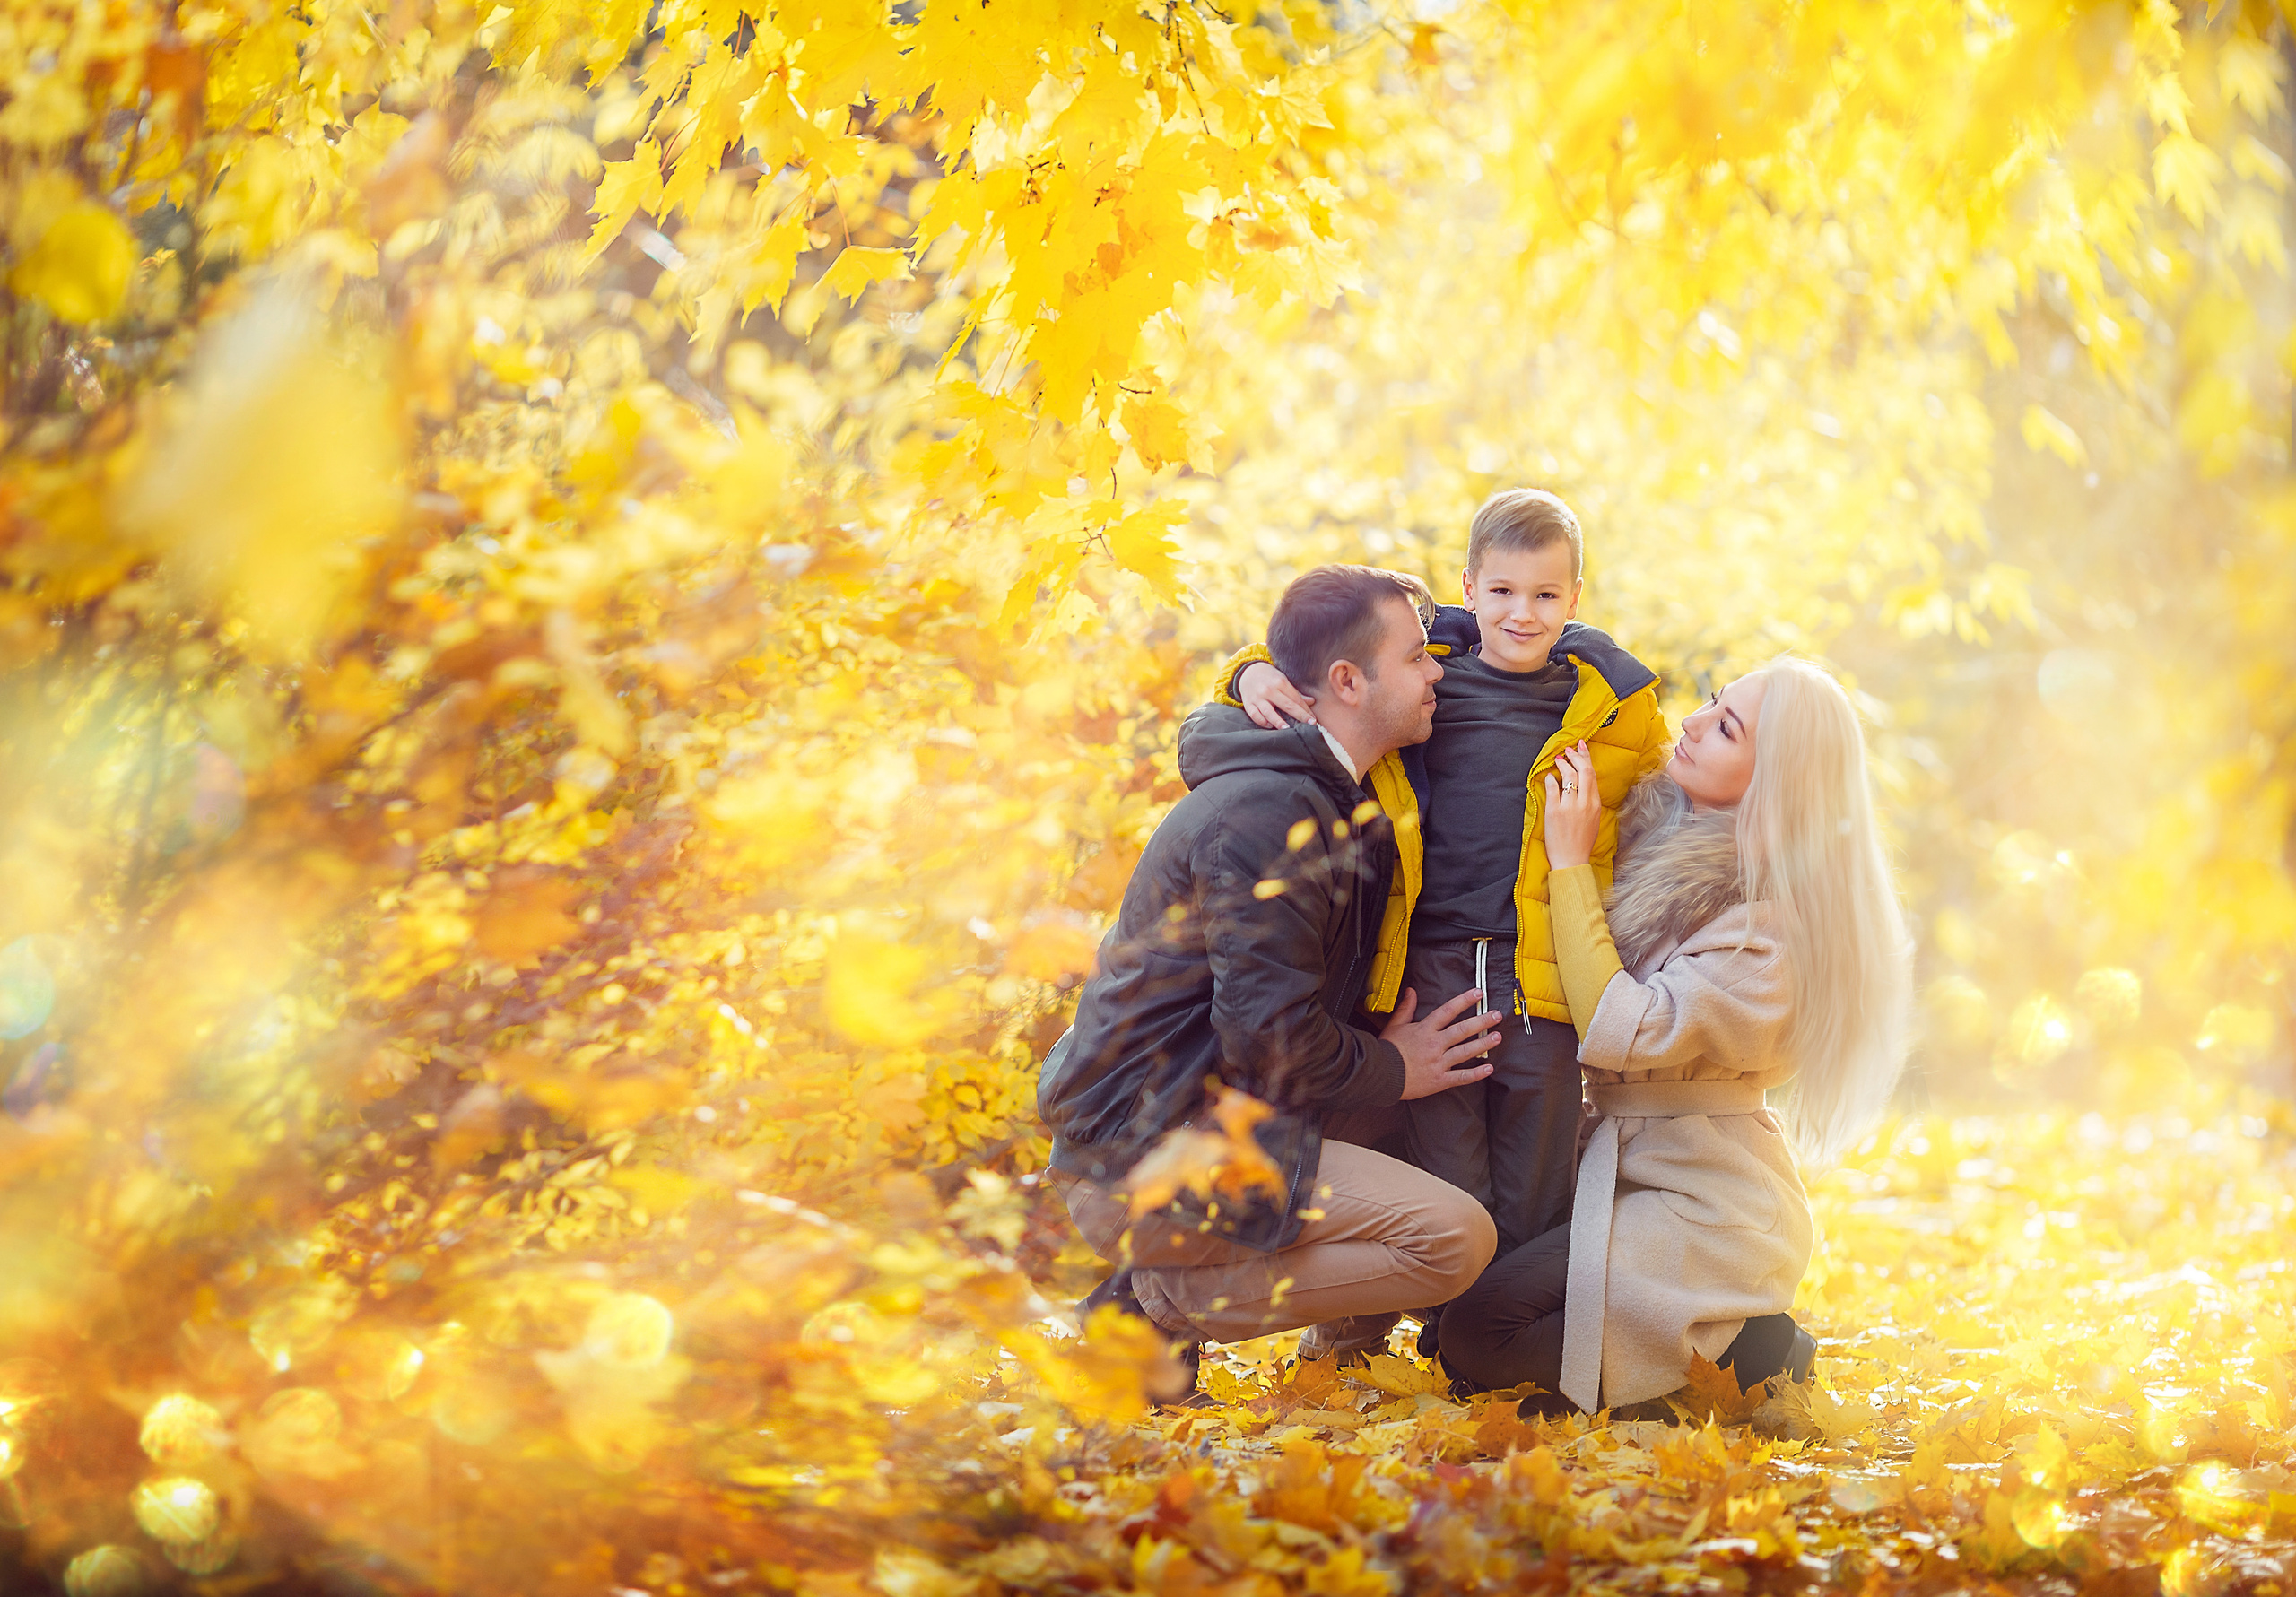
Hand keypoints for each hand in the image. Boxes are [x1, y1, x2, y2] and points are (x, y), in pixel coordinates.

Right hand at [1238, 660, 1317, 729]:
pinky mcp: (1249, 704)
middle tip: (1309, 725)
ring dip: (1278, 721)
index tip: (1313, 719)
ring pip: (1268, 712)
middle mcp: (1268, 690)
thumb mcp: (1283, 680)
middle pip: (1286, 705)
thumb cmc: (1269, 677)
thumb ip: (1295, 692)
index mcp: (1280, 682)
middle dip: (1299, 716)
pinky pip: (1255, 715)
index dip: (1305, 710)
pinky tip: (1270, 726)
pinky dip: (1262, 722)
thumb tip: (1311, 701)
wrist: (1248, 672)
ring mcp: (1257, 698)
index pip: (1296, 699)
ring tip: (1287, 729)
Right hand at [1383, 986, 1501, 1099]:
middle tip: (1497, 1015)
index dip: (1464, 1001)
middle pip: (1462, 1030)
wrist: (1380, 1075)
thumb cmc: (1387, 1050)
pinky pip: (1461, 1077)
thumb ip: (1405, 1008)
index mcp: (1424, 1030)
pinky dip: (1476, 1073)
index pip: (1447, 1011)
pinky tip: (1489, 1068)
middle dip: (1481, 1021)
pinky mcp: (1439, 1080)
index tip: (1478, 994)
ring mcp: (1438, 1063)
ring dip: (1483, 1043)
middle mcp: (1434, 1044)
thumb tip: (1411, 991)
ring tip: (1497, 1036)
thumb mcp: (1394, 1025)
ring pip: (1465, 1051)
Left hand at [1542, 740, 1599, 869]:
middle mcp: (1584, 803)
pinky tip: (1549, 777)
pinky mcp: (1554, 812)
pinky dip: (1550, 779)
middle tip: (1568, 749)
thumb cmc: (1582, 842)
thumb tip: (1584, 785)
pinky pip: (1552, 789)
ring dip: (1562, 764)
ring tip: (1558, 759)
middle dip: (1575, 756)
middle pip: (1582, 771)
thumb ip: (1590, 802)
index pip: (1592, 775)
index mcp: (1595, 804)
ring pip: (1568, 777)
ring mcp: (1569, 807)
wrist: (1571, 860)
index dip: (1586, 758)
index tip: (1581, 748)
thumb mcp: (1594, 820)